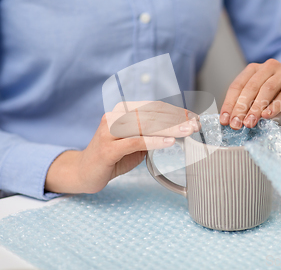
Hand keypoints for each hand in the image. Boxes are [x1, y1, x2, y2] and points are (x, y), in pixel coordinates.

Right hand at [45, 101, 198, 193]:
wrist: (85, 172)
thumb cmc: (113, 157)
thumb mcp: (136, 142)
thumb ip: (153, 134)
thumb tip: (180, 130)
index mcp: (122, 111)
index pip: (154, 107)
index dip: (176, 111)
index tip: (194, 117)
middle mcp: (114, 116)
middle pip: (152, 113)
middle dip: (177, 119)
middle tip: (195, 124)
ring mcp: (109, 131)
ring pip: (145, 125)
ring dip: (170, 128)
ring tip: (187, 131)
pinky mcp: (107, 147)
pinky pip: (135, 141)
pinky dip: (154, 141)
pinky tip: (169, 142)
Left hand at [220, 59, 280, 128]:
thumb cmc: (279, 93)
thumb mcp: (261, 99)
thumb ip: (249, 106)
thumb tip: (235, 121)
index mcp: (253, 69)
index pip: (237, 86)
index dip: (229, 103)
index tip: (225, 120)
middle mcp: (268, 67)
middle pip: (250, 87)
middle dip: (241, 107)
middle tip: (236, 124)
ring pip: (267, 89)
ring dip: (256, 108)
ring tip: (249, 122)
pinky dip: (275, 106)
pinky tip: (267, 116)